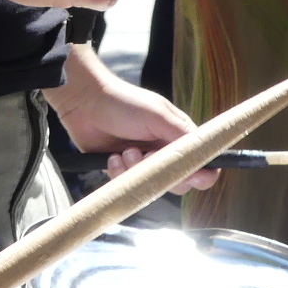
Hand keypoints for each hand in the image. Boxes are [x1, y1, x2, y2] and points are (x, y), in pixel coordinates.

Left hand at [43, 44, 215, 192]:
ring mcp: (142, 163)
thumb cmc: (123, 102)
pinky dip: (119, 173)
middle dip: (161, 172)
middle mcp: (163, 152)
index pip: (201, 162)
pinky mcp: (121, 170)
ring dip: (136, 170)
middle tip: (147, 155)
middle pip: (177, 181)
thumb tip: (202, 153)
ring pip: (150, 186)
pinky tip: (112, 156)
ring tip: (125, 151)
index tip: (191, 176)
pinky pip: (127, 185)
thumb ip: (182, 135)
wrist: (85, 102)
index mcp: (178, 136)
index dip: (201, 174)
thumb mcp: (158, 115)